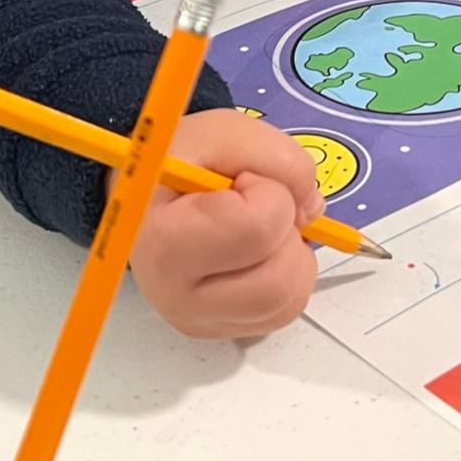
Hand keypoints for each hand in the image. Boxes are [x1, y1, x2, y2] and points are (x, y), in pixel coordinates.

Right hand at [130, 109, 320, 337]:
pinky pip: (282, 313)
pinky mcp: (217, 329)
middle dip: (287, 233)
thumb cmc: (182, 158)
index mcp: (165, 242)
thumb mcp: (226, 131)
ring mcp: (196, 320)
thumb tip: (311, 210)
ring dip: (293, 256)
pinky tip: (262, 250)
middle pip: (276, 283)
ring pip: (286, 304)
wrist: (149, 186)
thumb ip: (279, 158)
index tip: (243, 180)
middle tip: (261, 205)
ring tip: (262, 226)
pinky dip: (289, 278)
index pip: (257, 231)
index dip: (270, 193)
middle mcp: (174, 296)